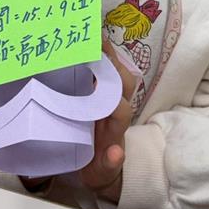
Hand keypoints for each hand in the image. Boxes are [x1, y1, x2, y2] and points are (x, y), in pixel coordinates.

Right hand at [79, 39, 139, 203]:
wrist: (105, 172)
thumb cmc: (101, 168)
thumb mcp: (102, 173)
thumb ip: (109, 164)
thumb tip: (115, 155)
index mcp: (116, 128)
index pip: (120, 107)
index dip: (112, 95)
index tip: (100, 84)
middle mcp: (116, 111)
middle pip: (123, 83)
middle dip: (113, 63)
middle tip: (94, 41)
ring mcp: (110, 103)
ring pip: (117, 76)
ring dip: (107, 57)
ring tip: (89, 36)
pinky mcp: (100, 98)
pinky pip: (106, 74)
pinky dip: (100, 59)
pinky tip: (85, 44)